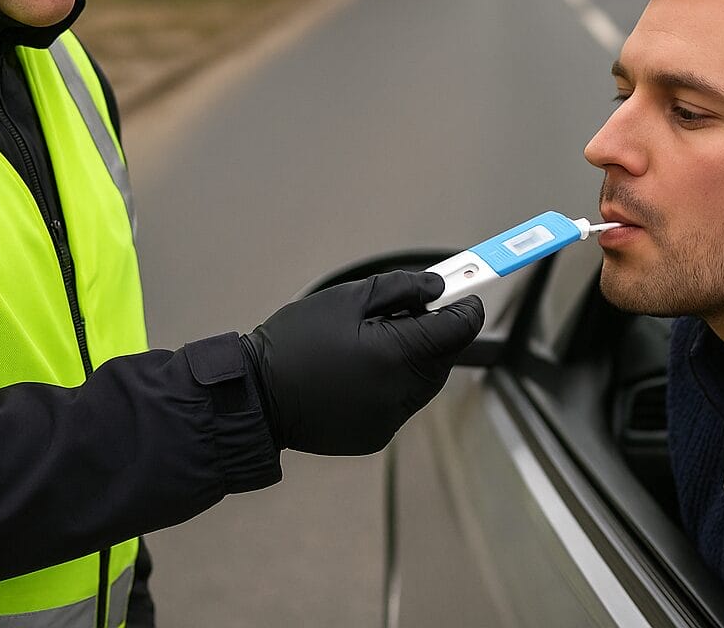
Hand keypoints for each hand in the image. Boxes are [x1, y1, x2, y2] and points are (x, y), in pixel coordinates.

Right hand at [240, 270, 484, 454]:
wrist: (256, 396)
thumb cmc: (294, 342)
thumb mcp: (346, 299)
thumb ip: (400, 289)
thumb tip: (437, 288)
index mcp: (395, 356)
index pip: (456, 331)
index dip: (466, 308)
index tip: (467, 295)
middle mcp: (399, 394)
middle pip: (442, 359)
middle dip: (435, 334)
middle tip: (406, 313)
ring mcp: (388, 419)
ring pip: (423, 383)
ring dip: (415, 360)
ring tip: (373, 342)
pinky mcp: (374, 435)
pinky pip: (400, 403)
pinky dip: (393, 384)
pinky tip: (360, 371)